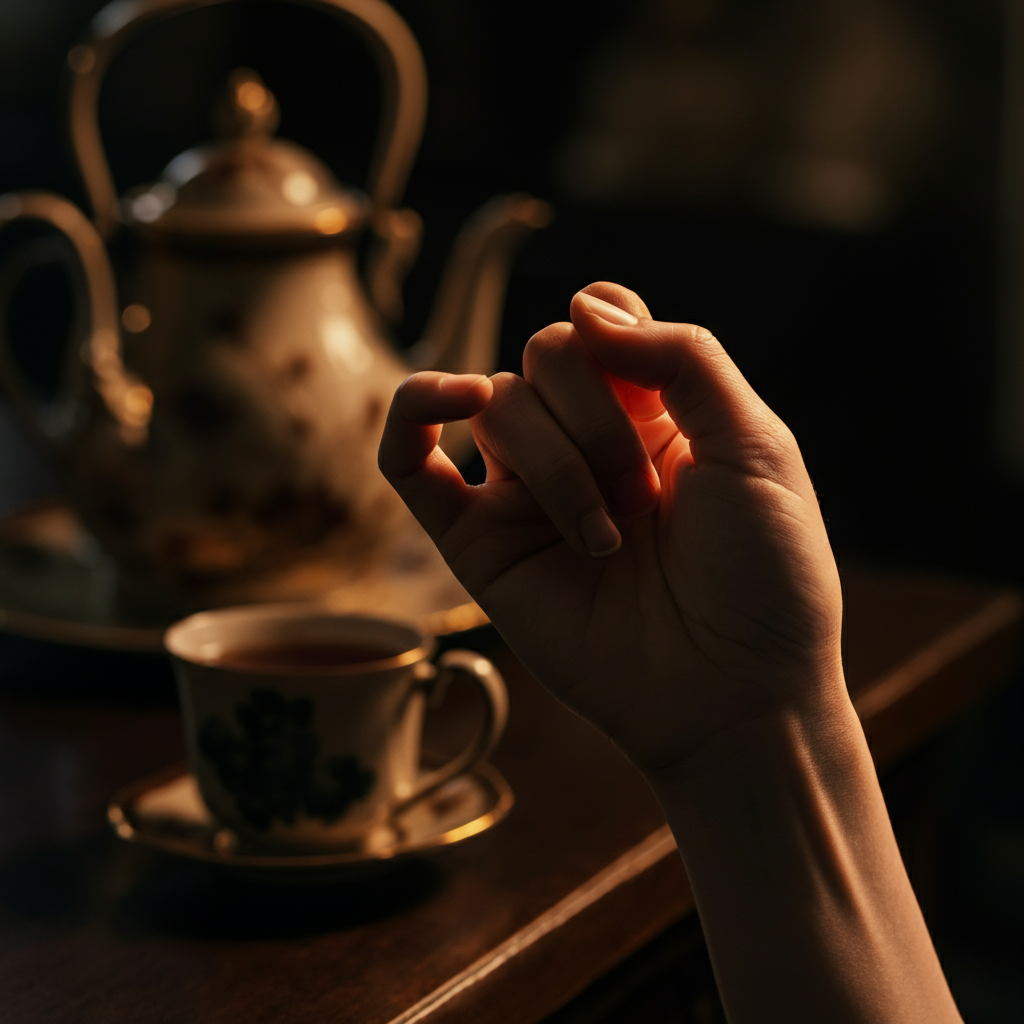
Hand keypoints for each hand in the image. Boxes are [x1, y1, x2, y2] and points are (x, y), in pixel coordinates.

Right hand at [379, 283, 843, 777]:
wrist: (733, 694)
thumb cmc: (763, 578)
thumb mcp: (755, 446)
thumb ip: (683, 358)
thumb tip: (582, 304)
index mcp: (651, 416)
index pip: (598, 326)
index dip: (614, 338)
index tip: (649, 393)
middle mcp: (582, 446)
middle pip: (544, 356)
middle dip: (596, 418)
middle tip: (644, 501)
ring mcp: (524, 495)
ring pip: (498, 406)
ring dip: (557, 463)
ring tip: (607, 540)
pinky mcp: (477, 546)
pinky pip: (409, 462)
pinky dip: (413, 412)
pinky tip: (456, 399)